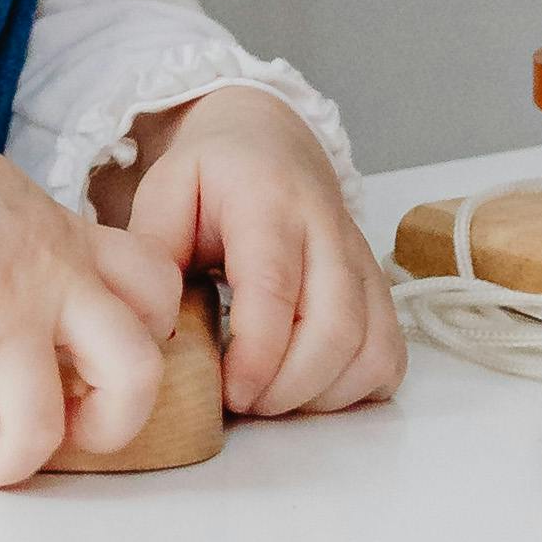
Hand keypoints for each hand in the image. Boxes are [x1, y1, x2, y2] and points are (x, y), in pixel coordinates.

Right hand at [0, 5, 181, 477]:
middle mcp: (53, 280)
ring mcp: (1, 309)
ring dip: (2, 468)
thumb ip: (25, 256)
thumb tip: (4, 315)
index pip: (157, 295)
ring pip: (44, 427)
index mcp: (70, 244)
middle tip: (60, 433)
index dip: (147, 343)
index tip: (95, 366)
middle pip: (137, 376)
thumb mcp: (2, 203)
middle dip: (110, 430)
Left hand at [108, 82, 400, 417]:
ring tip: (271, 397)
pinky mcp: (380, 286)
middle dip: (288, 387)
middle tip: (243, 402)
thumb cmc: (212, 175)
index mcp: (268, 200)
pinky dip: (355, 388)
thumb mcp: (163, 191)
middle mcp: (327, 228)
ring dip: (321, 394)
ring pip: (371, 347)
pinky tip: (310, 386)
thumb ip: (153, 252)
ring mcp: (361, 260)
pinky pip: (389, 354)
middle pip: (336, 327)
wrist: (269, 139)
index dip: (256, 355)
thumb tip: (153, 325)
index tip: (228, 392)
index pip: (275, 287)